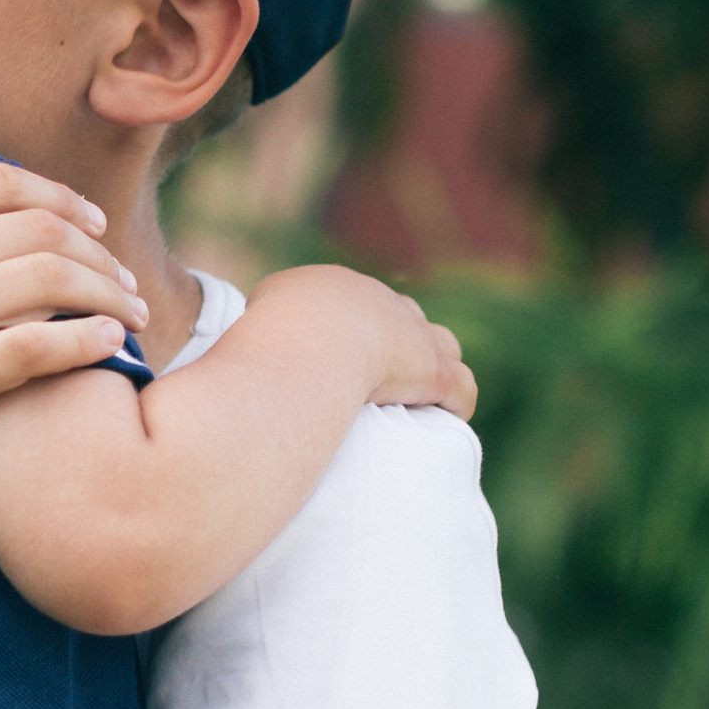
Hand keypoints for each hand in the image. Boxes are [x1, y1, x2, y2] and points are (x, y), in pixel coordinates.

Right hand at [0, 162, 144, 528]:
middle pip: (36, 228)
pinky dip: (86, 339)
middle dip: (96, 246)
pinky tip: (110, 344)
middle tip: (121, 271)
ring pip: (48, 281)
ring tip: (132, 311)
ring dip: (106, 289)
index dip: (56, 195)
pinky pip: (36, 347)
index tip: (87, 221)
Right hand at [248, 264, 476, 419]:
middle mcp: (384, 303)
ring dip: (434, 367)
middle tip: (379, 383)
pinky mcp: (436, 370)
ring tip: (418, 400)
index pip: (358, 306)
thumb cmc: (271, 338)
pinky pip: (460, 387)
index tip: (344, 364)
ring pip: (442, 345)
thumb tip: (247, 341)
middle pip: (404, 318)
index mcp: (340, 288)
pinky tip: (444, 420)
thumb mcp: (253, 318)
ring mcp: (415, 335)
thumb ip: (257, 323)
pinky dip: (454, 403)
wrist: (310, 344)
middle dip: (398, 345)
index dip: (356, 334)